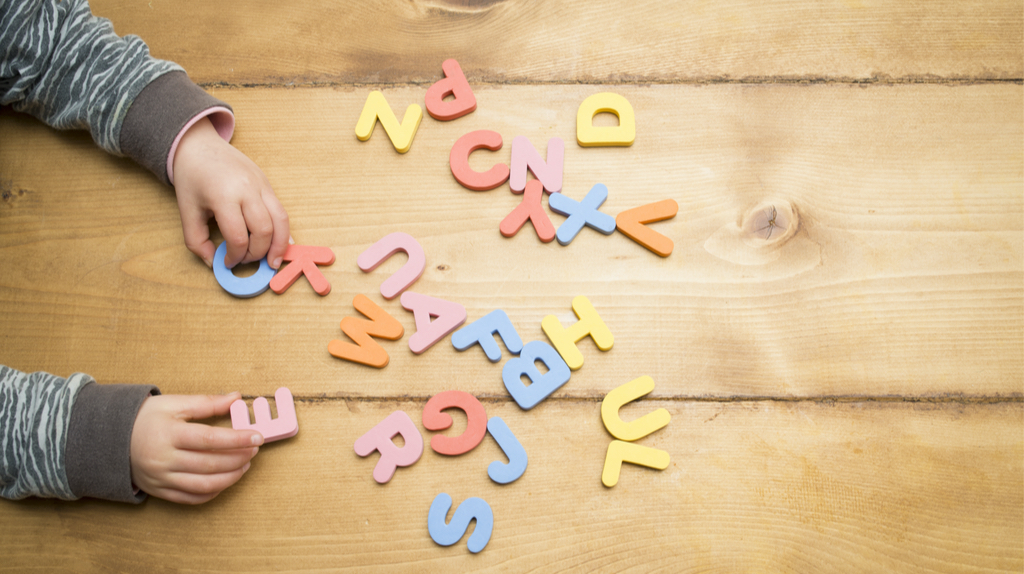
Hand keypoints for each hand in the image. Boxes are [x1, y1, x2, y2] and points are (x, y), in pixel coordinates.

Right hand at [130, 392, 262, 504]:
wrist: (109, 438)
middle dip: (238, 458)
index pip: (210, 439)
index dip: (237, 439)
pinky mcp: (160, 491)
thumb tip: (236, 398)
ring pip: (204, 485)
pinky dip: (213, 491)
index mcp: (169, 434)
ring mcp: (162, 479)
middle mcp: (164, 459)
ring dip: (231, 477)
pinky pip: (192, 498)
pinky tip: (226, 479)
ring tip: (245, 465)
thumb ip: (206, 402)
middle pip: (210, 464)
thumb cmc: (144, 418)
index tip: (257, 437)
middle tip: (254, 450)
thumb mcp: (173, 403)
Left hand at [172, 117, 289, 268]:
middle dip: (257, 253)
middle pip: (263, 231)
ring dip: (280, 245)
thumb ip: (197, 241)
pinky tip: (280, 244)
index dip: (235, 256)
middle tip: (247, 261)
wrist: (199, 145)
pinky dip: (283, 231)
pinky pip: (281, 211)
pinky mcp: (267, 184)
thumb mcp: (187, 211)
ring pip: (281, 220)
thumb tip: (213, 263)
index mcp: (223, 196)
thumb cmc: (192, 177)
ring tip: (274, 262)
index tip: (228, 262)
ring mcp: (261, 185)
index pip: (238, 236)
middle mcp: (247, 189)